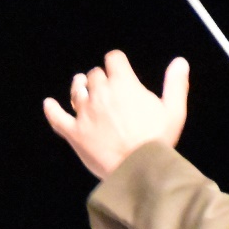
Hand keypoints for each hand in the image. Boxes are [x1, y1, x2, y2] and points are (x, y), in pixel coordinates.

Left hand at [42, 52, 189, 179]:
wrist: (138, 169)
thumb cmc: (158, 140)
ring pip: (77, 91)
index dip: (116, 61)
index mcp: (124, 84)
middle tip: (105, 86)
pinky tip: (48, 104)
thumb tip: (180, 62)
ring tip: (81, 84)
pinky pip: (57, 118)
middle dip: (101, 78)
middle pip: (95, 75)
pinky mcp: (74, 133)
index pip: (114, 59)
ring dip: (80, 86)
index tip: (118, 66)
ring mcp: (85, 113)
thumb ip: (175, 84)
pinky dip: (51, 109)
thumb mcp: (174, 110)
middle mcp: (101, 94)